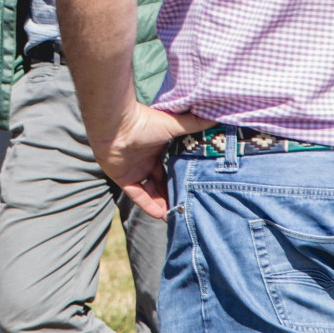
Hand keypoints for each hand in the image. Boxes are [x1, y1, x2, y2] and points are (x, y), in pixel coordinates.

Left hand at [91, 102, 213, 219]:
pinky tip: (162, 216)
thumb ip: (194, 124)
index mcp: (159, 147)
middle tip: (190, 206)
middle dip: (175, 194)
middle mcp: (147, 159)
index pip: (173, 167)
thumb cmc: (145, 122)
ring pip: (151, 191)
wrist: (116, 125)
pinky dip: (149, 205)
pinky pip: (138, 196)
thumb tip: (218, 116)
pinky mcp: (122, 178)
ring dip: (163, 203)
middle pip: (163, 181)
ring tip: (179, 215)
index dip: (183, 177)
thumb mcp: (174, 125)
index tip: (197, 188)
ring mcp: (134, 169)